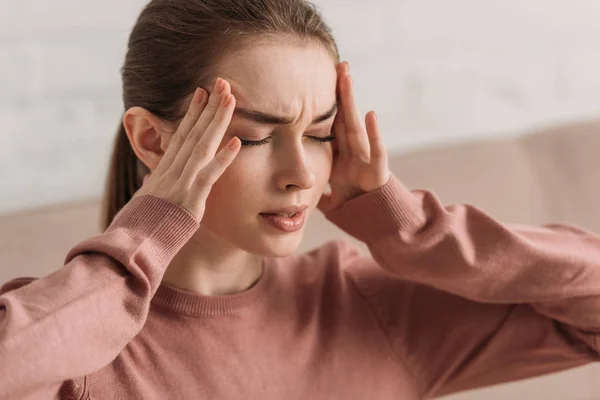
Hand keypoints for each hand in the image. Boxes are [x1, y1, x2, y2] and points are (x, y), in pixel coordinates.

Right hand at [133, 78, 240, 219]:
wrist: (131, 246)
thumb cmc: (138, 228)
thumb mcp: (144, 202)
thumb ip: (151, 187)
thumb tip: (150, 178)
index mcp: (163, 171)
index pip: (180, 136)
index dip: (193, 114)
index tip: (202, 93)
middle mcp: (171, 172)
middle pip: (193, 133)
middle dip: (208, 107)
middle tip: (222, 83)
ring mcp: (181, 183)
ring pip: (201, 146)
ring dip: (217, 122)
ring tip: (231, 100)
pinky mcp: (190, 200)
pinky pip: (209, 175)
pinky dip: (223, 159)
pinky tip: (237, 142)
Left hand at [317, 62, 390, 213]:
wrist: (378, 224)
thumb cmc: (354, 206)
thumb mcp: (327, 192)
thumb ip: (312, 184)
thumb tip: (289, 185)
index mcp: (340, 155)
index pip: (329, 125)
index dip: (322, 105)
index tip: (312, 81)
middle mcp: (353, 153)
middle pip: (343, 118)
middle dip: (339, 92)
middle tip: (335, 64)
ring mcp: (366, 161)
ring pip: (357, 127)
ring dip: (352, 102)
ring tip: (347, 77)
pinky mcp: (379, 174)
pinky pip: (377, 153)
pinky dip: (375, 135)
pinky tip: (371, 115)